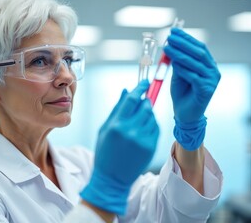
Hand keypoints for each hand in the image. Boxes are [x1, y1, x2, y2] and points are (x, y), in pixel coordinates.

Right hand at [80, 80, 158, 214]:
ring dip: (148, 112)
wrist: (112, 179)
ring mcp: (143, 140)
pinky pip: (156, 128)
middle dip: (145, 100)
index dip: (140, 88)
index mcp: (117, 125)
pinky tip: (144, 128)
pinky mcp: (151, 148)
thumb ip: (116, 108)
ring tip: (140, 117)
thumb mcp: (105, 129)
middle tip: (143, 100)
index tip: (145, 81)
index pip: (132, 99)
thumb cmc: (104, 152)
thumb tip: (125, 90)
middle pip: (145, 106)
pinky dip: (152, 123)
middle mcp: (131, 132)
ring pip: (152, 117)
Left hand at [164, 28, 220, 149]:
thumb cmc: (181, 93)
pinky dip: (183, 69)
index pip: (199, 47)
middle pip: (198, 52)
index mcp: (207, 65)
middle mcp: (212, 70)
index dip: (186, 38)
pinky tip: (173, 63)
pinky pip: (193, 76)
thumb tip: (170, 45)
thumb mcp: (178, 74)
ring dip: (179, 54)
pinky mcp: (207, 90)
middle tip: (169, 37)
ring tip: (167, 47)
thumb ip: (178, 62)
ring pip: (195, 63)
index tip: (173, 31)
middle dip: (183, 43)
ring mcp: (211, 80)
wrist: (185, 114)